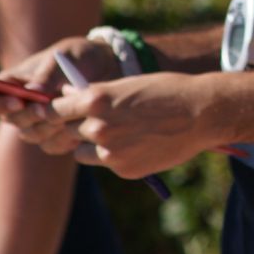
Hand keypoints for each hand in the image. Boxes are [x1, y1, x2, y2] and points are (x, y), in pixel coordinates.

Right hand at [0, 36, 120, 151]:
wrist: (107, 68)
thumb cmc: (78, 56)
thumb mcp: (63, 57)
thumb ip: (47, 74)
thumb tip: (32, 92)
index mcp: (10, 83)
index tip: (18, 102)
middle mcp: (19, 106)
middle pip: (11, 121)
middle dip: (31, 115)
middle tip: (50, 108)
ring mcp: (37, 123)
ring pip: (32, 135)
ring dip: (51, 125)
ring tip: (72, 111)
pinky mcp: (56, 135)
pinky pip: (53, 145)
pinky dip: (66, 137)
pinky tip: (81, 124)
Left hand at [48, 71, 232, 177]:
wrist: (201, 114)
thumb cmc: (166, 91)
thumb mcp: (127, 84)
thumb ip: (94, 94)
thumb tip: (67, 97)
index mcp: (95, 100)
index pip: (53, 110)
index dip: (51, 111)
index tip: (52, 114)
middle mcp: (97, 127)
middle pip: (66, 131)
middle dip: (75, 127)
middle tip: (95, 121)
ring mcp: (109, 152)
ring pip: (80, 152)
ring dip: (90, 145)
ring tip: (119, 133)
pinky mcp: (122, 170)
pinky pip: (104, 163)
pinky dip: (114, 156)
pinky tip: (139, 144)